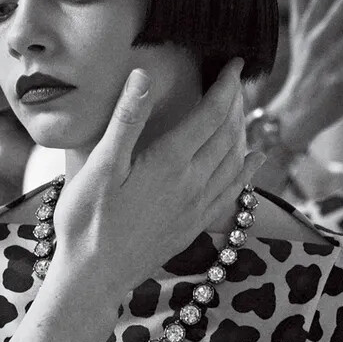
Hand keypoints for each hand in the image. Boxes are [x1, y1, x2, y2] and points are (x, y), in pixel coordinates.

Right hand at [50, 60, 261, 299]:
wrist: (95, 277)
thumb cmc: (88, 221)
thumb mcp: (100, 167)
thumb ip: (126, 120)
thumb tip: (144, 75)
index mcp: (171, 162)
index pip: (211, 114)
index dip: (227, 86)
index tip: (236, 64)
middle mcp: (193, 183)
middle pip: (228, 134)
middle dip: (236, 103)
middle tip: (238, 79)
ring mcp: (197, 206)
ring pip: (234, 160)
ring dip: (243, 131)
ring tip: (244, 109)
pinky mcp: (195, 225)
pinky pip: (232, 191)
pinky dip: (247, 170)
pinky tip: (254, 161)